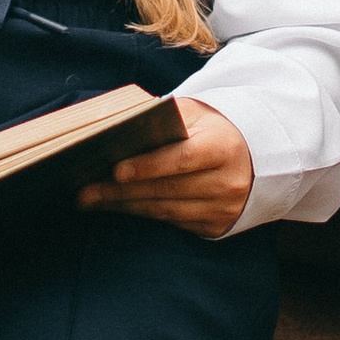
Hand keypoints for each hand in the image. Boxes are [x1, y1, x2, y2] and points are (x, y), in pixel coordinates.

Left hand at [79, 95, 253, 238]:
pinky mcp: (216, 227)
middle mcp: (226, 182)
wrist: (255, 157)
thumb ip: (163, 117)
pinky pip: (172, 223)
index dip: (148, 166)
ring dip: (125, 207)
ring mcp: (222, 208)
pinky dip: (143, 215)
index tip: (115, 170)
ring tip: (92, 200)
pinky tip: (119, 207)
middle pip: (167, 190)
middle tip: (85, 191)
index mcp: (223, 147)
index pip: (181, 159)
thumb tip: (117, 126)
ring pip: (166, 211)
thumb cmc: (213, 129)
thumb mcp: (196, 113)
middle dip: (121, 192)